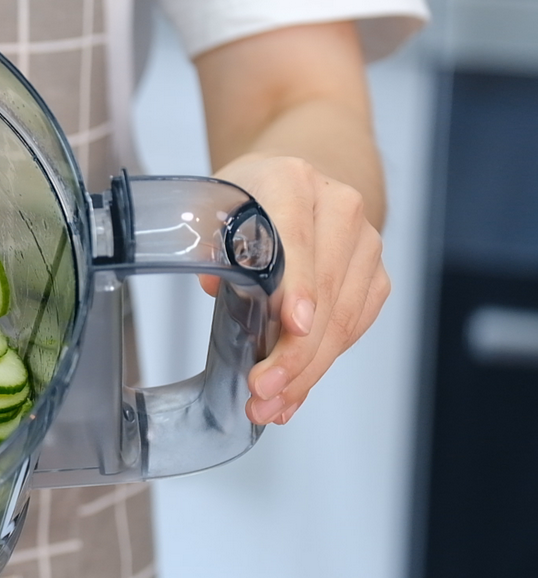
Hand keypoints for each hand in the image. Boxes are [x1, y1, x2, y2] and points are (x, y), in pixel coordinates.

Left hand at [207, 155, 390, 425]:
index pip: (298, 238)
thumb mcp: (216, 209)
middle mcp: (340, 209)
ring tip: (271, 404)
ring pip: (343, 319)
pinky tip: (294, 391)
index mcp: (292, 182)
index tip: (293, 326)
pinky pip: (354, 328)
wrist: (294, 182)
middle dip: (294, 353)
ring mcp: (366, 244)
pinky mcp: (376, 277)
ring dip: (307, 370)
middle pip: (325, 292)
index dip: (298, 286)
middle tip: (262, 391)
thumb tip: (214, 284)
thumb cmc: (250, 200)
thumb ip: (211, 245)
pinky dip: (323, 363)